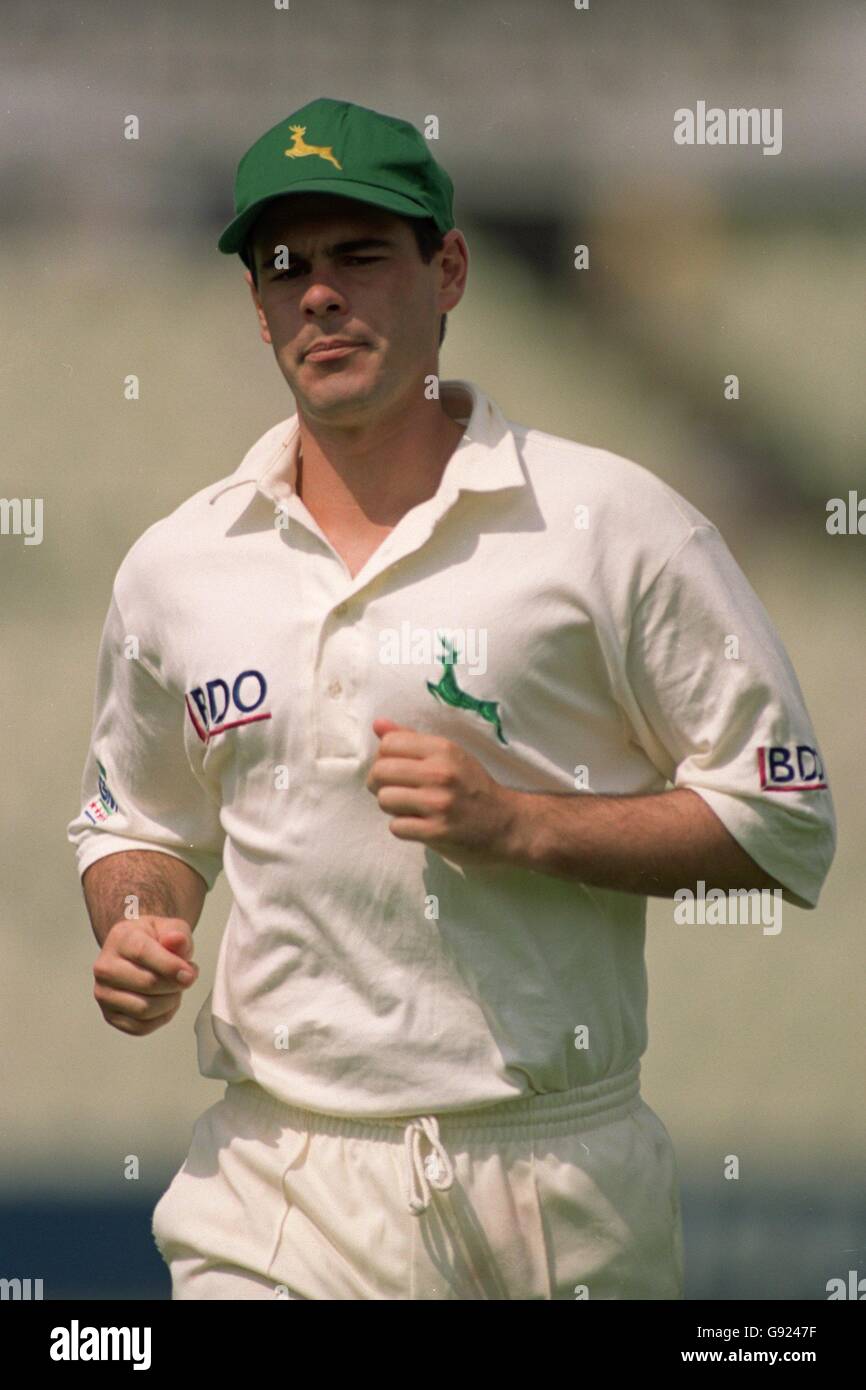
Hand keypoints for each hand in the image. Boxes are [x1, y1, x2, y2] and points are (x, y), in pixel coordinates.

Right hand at [92, 917, 198, 1035]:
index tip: (189, 973)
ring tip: (174, 989)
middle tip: (185, 978)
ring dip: (170, 1002)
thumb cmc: (153, 940)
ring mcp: (104, 993)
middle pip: (147, 984)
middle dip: (175, 985)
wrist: (137, 952)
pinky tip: (165, 1002)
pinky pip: (140, 1027)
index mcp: (120, 939)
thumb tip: (176, 940)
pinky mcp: (110, 1016)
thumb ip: (177, 933)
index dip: (170, 966)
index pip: (143, 953)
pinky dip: (161, 1018)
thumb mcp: (170, 928)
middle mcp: (105, 967)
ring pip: (144, 1009)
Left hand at [366, 718, 518, 869]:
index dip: (385, 757)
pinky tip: (419, 824)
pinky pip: (396, 826)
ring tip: (410, 807)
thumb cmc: (473, 787)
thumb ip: (412, 740)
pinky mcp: (436, 832)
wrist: (507, 824)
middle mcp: (440, 773)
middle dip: (380, 783)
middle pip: (380, 772)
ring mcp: (438, 804)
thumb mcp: (450, 756)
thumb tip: (378, 724)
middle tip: (396, 790)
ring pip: (384, 800)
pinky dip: (404, 827)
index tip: (396, 768)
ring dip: (392, 807)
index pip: (389, 743)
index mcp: (443, 749)